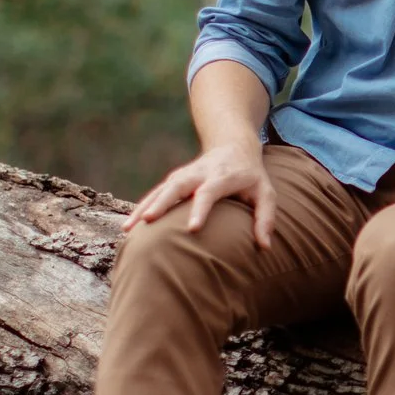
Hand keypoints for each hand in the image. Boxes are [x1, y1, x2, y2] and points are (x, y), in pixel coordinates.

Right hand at [122, 139, 274, 247]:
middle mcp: (199, 173)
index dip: (200, 209)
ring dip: (144, 207)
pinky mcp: (175, 180)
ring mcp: (184, 175)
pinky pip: (155, 193)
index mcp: (222, 176)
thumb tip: (265, 248)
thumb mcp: (266, 193)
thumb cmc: (251, 176)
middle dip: (162, 202)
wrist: (233, 146)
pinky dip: (142, 207)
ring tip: (128, 228)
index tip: (192, 228)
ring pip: (161, 189)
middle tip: (148, 221)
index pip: (209, 192)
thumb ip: (266, 218)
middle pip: (177, 186)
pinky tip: (129, 225)